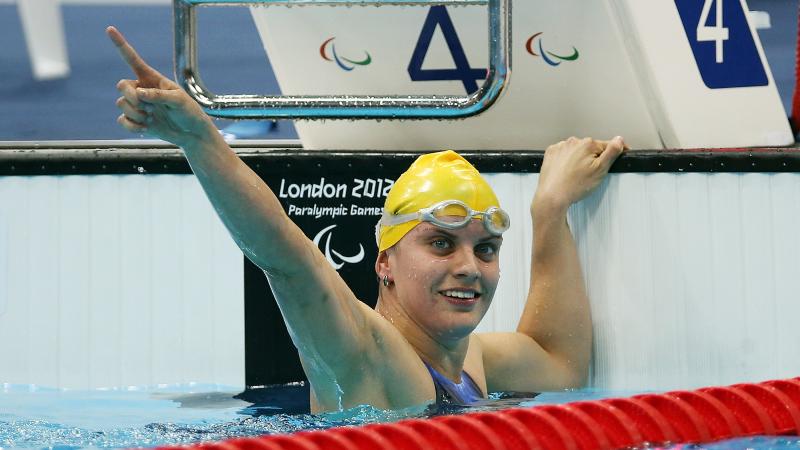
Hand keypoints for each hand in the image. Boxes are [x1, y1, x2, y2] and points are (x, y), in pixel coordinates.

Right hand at [107, 26, 214, 146]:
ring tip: (152, 118)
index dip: (121, 45)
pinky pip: (122, 121)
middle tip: (147, 107)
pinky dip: (132, 126)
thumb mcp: (180, 100)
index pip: (133, 60)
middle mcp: (142, 90)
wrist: (191, 133)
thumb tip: (140, 93)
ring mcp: (138, 106)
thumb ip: (160, 95)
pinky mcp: (136, 120)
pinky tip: (146, 128)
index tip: (110, 29)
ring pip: (121, 104)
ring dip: (136, 113)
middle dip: (131, 97)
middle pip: (122, 86)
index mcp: (152, 79)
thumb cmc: (189, 112)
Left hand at [533, 136, 625, 213]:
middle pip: (590, 148)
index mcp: (587, 144)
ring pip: (576, 150)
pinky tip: (567, 171)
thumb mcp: (600, 170)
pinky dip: (566, 160)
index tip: (620, 154)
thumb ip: (611, 153)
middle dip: (594, 158)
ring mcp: (560, 147)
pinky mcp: (551, 153)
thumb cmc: (574, 186)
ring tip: (577, 175)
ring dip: (579, 158)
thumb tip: (619, 140)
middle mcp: (573, 142)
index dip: (615, 151)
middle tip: (591, 174)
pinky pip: (563, 154)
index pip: (607, 145)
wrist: (552, 196)